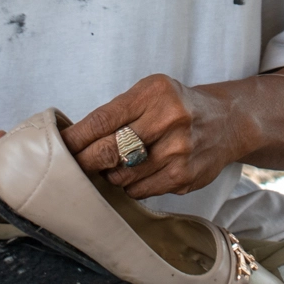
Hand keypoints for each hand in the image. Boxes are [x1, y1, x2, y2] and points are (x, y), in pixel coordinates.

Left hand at [61, 74, 247, 199]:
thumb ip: (117, 113)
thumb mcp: (150, 93)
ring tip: (115, 164)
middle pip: (109, 150)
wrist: (226, 122)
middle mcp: (169, 120)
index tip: (57, 147)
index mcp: (154, 93)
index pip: (102, 120)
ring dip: (110, 174)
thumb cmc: (176, 106)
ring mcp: (178, 151)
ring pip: (121, 175)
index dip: (75, 138)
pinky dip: (129, 185)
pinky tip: (137, 173)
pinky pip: (139, 190)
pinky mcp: (185, 177)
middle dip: (84, 161)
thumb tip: (74, 142)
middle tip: (72, 166)